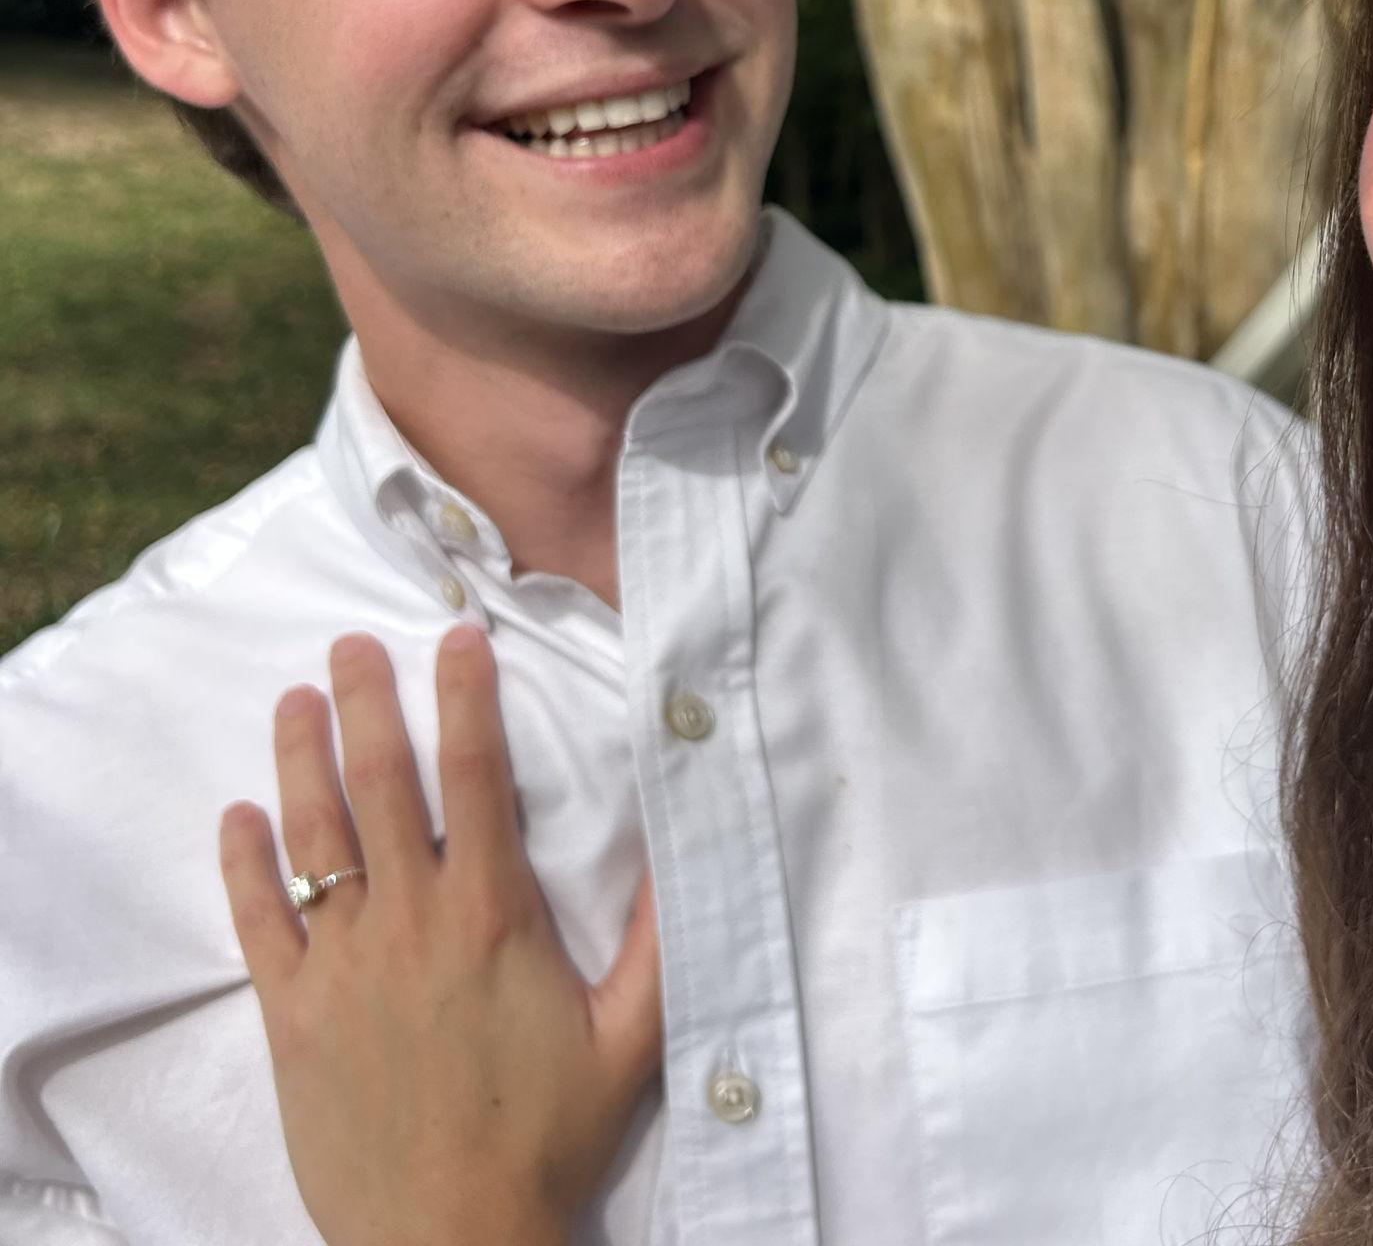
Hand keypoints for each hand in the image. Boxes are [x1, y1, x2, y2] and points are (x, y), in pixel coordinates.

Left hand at [220, 629, 661, 1245]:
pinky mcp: (293, 1016)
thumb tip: (685, 843)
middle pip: (380, 785)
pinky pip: (260, 923)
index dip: (466, 697)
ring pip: (313, 837)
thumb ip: (661, 936)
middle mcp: (410, 921)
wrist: (454, 1238)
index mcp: (491, 913)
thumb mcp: (633, 1035)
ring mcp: (343, 967)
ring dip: (299, 759)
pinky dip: (244, 864)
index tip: (456, 635)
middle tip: (350, 642)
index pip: (477, 776)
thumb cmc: (549, 1134)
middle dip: (366, 702)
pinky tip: (238, 815)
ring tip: (293, 699)